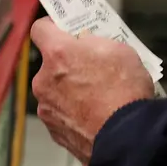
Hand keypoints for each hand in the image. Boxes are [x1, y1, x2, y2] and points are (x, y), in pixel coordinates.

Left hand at [30, 18, 153, 164]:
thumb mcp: (119, 50)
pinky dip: (73, 114)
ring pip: (54, 92)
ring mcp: (46, 108)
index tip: (64, 30)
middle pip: (50, 65)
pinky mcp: (53, 131)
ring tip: (96, 99)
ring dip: (69, 92)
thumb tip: (85, 44)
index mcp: (58, 54)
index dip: (53, 27)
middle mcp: (44, 80)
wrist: (126, 138)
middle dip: (66, 66)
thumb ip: (95, 43)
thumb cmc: (125, 91)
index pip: (40, 29)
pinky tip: (94, 117)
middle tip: (91, 70)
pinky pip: (61, 115)